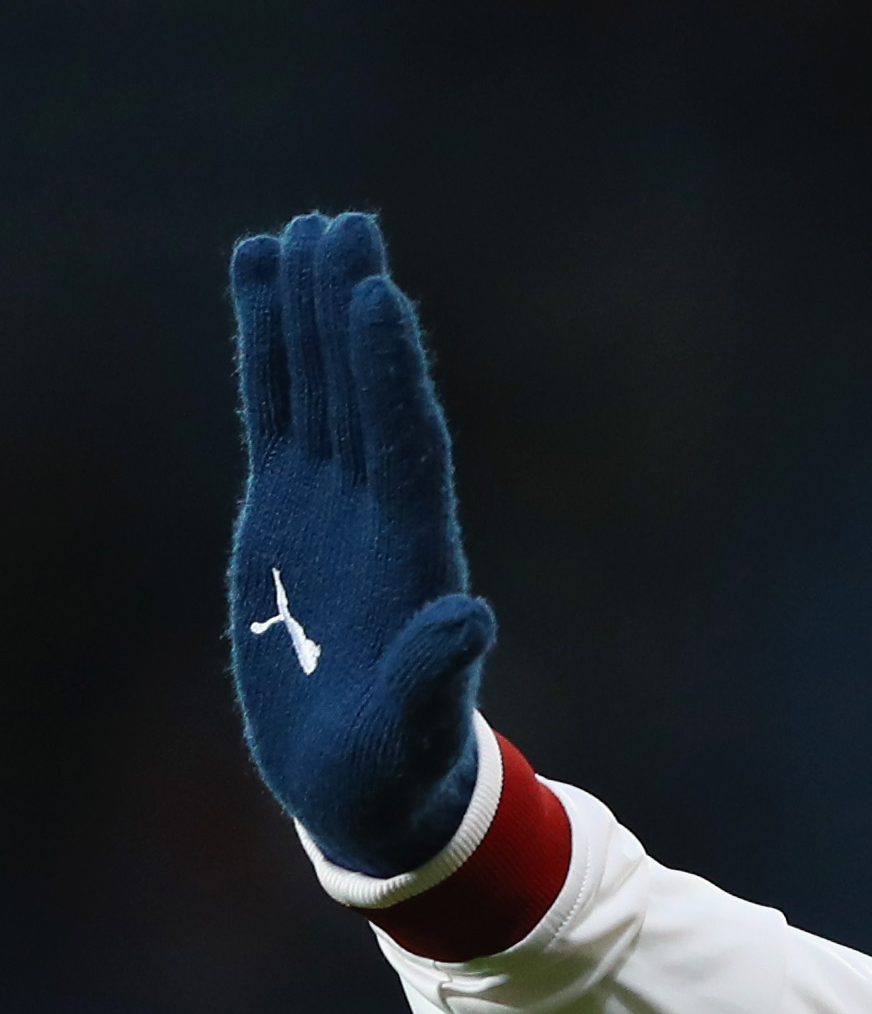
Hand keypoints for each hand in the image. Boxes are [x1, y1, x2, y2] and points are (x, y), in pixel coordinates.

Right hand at [229, 211, 493, 881]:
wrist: (368, 788)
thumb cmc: (394, 775)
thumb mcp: (409, 735)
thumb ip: (432, 677)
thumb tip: (473, 618)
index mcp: (415, 559)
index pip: (405, 446)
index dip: (390, 373)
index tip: (376, 295)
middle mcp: (379, 515)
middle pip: (366, 395)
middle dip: (352, 314)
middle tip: (341, 225)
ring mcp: (332, 506)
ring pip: (320, 388)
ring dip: (308, 313)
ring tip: (296, 231)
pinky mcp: (284, 510)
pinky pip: (277, 410)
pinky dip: (267, 348)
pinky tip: (256, 282)